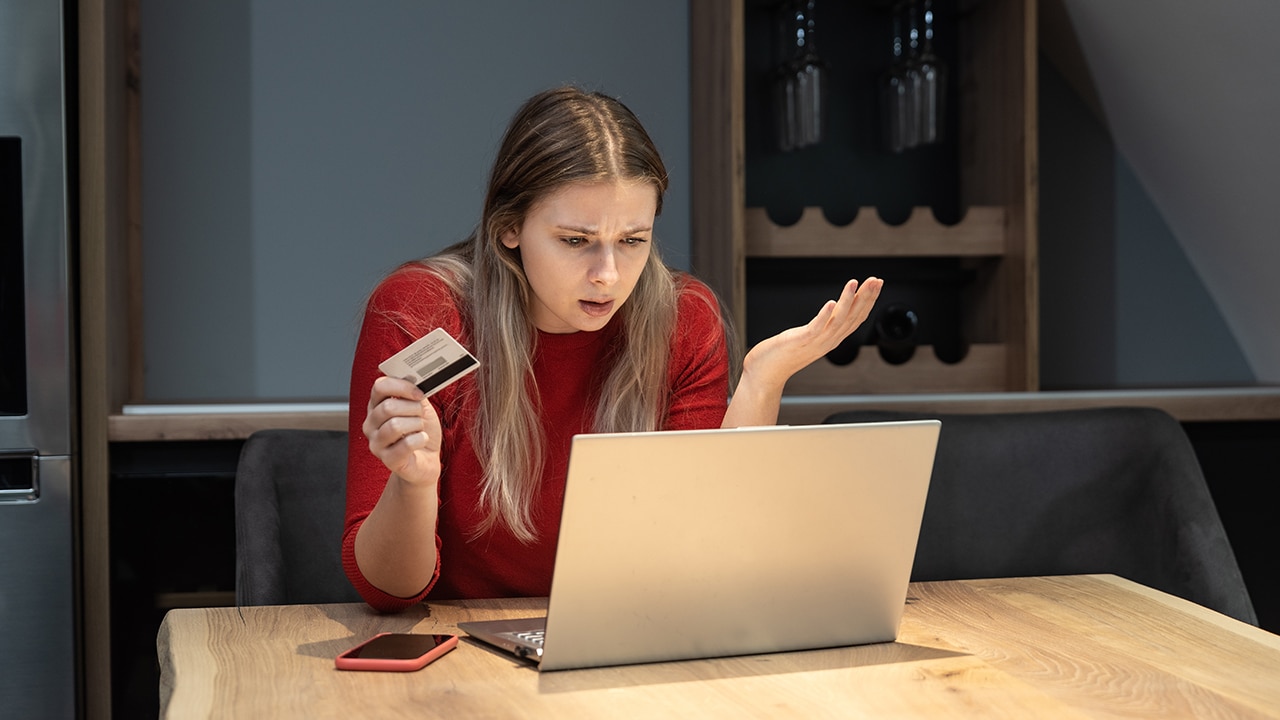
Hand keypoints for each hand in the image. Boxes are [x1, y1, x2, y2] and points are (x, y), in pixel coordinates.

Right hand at [362, 376, 442, 485]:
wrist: (426, 461)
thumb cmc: (420, 432)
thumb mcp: (419, 408)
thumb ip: (414, 393)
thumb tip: (415, 377)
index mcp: (376, 406)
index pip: (380, 386)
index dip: (402, 386)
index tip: (419, 393)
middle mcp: (371, 424)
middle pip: (388, 407)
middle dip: (413, 409)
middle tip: (421, 416)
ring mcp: (376, 443)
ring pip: (395, 425)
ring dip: (416, 425)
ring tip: (420, 429)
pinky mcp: (388, 460)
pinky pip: (406, 444)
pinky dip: (420, 439)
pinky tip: (422, 440)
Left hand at [743, 277, 882, 389]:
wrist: (766, 373)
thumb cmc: (783, 353)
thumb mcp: (809, 337)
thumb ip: (822, 326)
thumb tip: (832, 310)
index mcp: (832, 338)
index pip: (857, 318)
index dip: (868, 301)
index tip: (876, 284)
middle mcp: (828, 341)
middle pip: (853, 317)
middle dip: (865, 297)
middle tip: (875, 280)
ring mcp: (816, 342)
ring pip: (838, 320)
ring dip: (848, 301)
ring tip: (854, 283)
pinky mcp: (802, 341)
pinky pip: (817, 328)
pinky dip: (825, 315)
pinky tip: (831, 302)